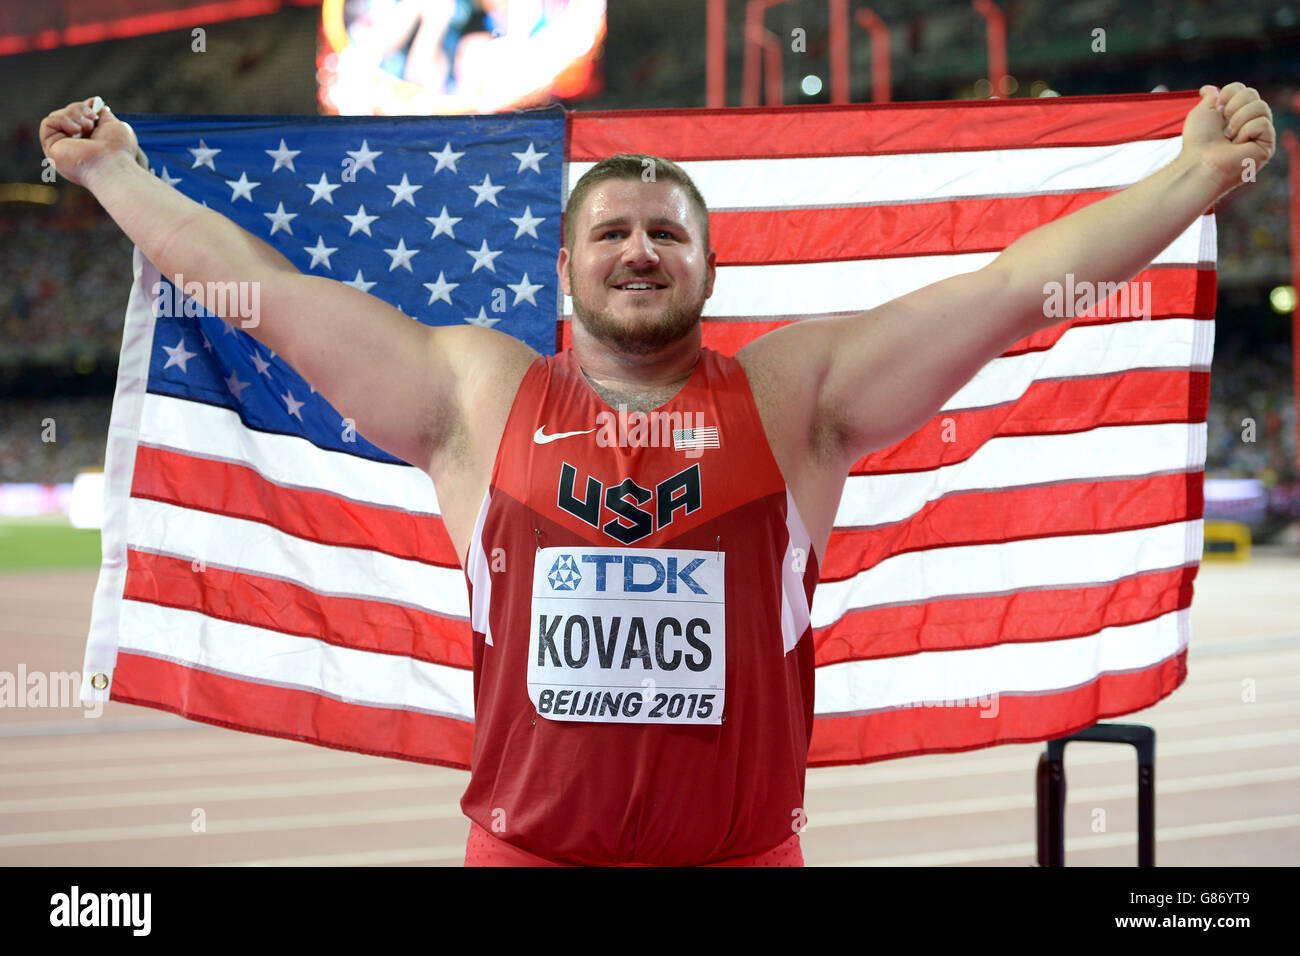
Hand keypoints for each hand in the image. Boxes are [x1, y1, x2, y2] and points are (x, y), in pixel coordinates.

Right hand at [40, 97, 148, 186]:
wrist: (113, 165)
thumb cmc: (119, 150)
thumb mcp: (114, 126)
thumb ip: (103, 115)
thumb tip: (94, 104)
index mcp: (87, 141)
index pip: (78, 117)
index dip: (83, 108)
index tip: (94, 104)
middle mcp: (73, 145)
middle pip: (67, 114)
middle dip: (80, 110)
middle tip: (93, 120)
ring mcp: (61, 147)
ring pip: (57, 116)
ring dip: (74, 115)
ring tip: (88, 126)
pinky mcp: (51, 147)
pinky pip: (48, 122)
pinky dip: (63, 120)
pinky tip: (76, 130)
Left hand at [1179, 83, 1274, 200]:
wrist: (1200, 163)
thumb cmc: (1197, 141)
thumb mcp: (1201, 112)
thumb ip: (1209, 98)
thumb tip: (1208, 89)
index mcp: (1234, 114)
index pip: (1242, 89)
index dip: (1229, 94)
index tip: (1216, 108)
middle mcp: (1248, 122)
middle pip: (1252, 93)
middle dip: (1233, 105)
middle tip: (1223, 125)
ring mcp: (1259, 134)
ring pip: (1261, 106)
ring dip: (1238, 119)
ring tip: (1229, 136)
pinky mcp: (1266, 145)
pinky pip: (1263, 123)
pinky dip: (1247, 131)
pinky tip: (1238, 144)